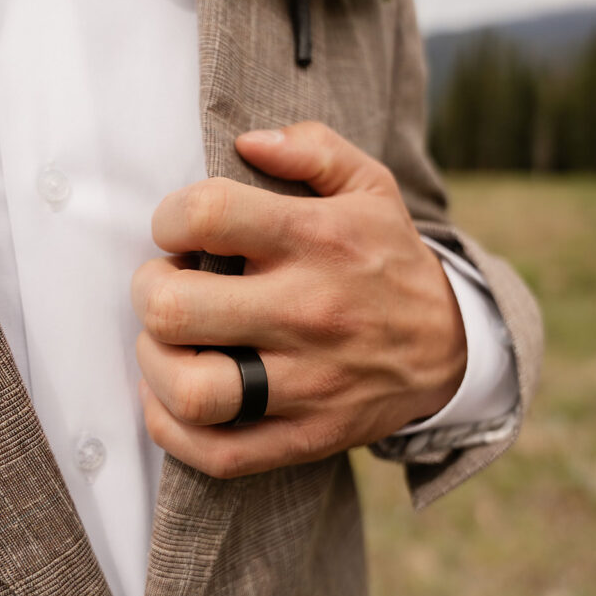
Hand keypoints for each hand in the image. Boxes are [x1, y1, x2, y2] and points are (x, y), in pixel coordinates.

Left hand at [130, 123, 466, 478]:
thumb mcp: (370, 187)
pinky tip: (172, 400)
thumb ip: (311, 149)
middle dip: (147, 291)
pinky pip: (218, 453)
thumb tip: (248, 141)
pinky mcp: (305, 435)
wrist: (448, 347)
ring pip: (192, 390)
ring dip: (154, 365)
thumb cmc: (388, 260)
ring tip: (167, 344)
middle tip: (163, 287)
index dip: (167, 218)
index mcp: (317, 240)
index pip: (205, 216)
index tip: (175, 231)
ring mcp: (307, 382)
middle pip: (174, 309)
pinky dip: (173, 431)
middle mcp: (308, 311)